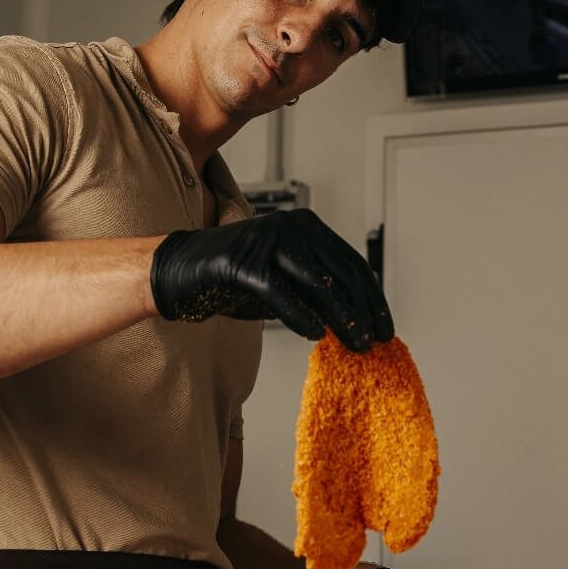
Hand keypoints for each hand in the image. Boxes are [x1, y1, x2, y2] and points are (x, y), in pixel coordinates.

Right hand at [149, 209, 393, 352]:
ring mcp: (266, 240)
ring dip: (341, 318)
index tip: (386, 326)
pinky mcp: (242, 262)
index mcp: (306, 226)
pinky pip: (279, 292)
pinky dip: (299, 315)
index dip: (373, 297)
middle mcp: (291, 225)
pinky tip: (314, 334)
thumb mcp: (286, 283)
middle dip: (364, 311)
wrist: (182, 271)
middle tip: (376, 341)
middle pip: (341, 272)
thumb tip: (356, 322)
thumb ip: (317, 293)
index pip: (352, 263)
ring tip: (355, 343)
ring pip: (317, 282)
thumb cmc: (236, 278)